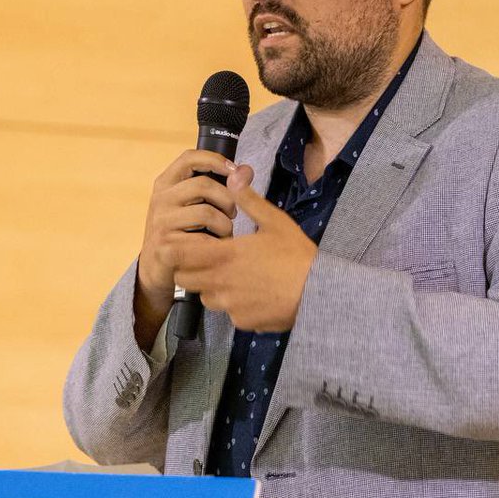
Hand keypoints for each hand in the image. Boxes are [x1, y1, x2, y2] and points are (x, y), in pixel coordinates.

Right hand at [134, 150, 237, 346]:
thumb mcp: (195, 204)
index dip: (215, 160)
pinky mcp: (166, 246)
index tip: (233, 170)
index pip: (189, 158)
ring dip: (225, 226)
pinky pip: (203, 240)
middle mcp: (161, 199)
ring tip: (224, 234)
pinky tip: (215, 249)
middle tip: (232, 214)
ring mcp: (161, 223)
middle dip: (227, 199)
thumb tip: (245, 170)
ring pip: (207, 213)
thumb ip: (220, 186)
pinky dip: (216, 245)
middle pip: (204, 185)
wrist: (157, 268)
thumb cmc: (182, 232)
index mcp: (166, 183)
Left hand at [173, 165, 317, 331]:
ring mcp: (230, 305)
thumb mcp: (274, 221)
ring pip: (205, 298)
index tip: (189, 243)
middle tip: (209, 260)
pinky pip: (227, 313)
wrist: (319, 292)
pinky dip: (234, 305)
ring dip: (211, 288)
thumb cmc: (297, 254)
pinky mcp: (242, 322)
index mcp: (224, 255)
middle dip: (190, 269)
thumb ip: (248, 200)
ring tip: (234, 277)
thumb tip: (234, 175)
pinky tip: (253, 294)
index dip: (178, 248)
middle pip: (184, 279)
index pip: (178, 254)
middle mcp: (220, 283)